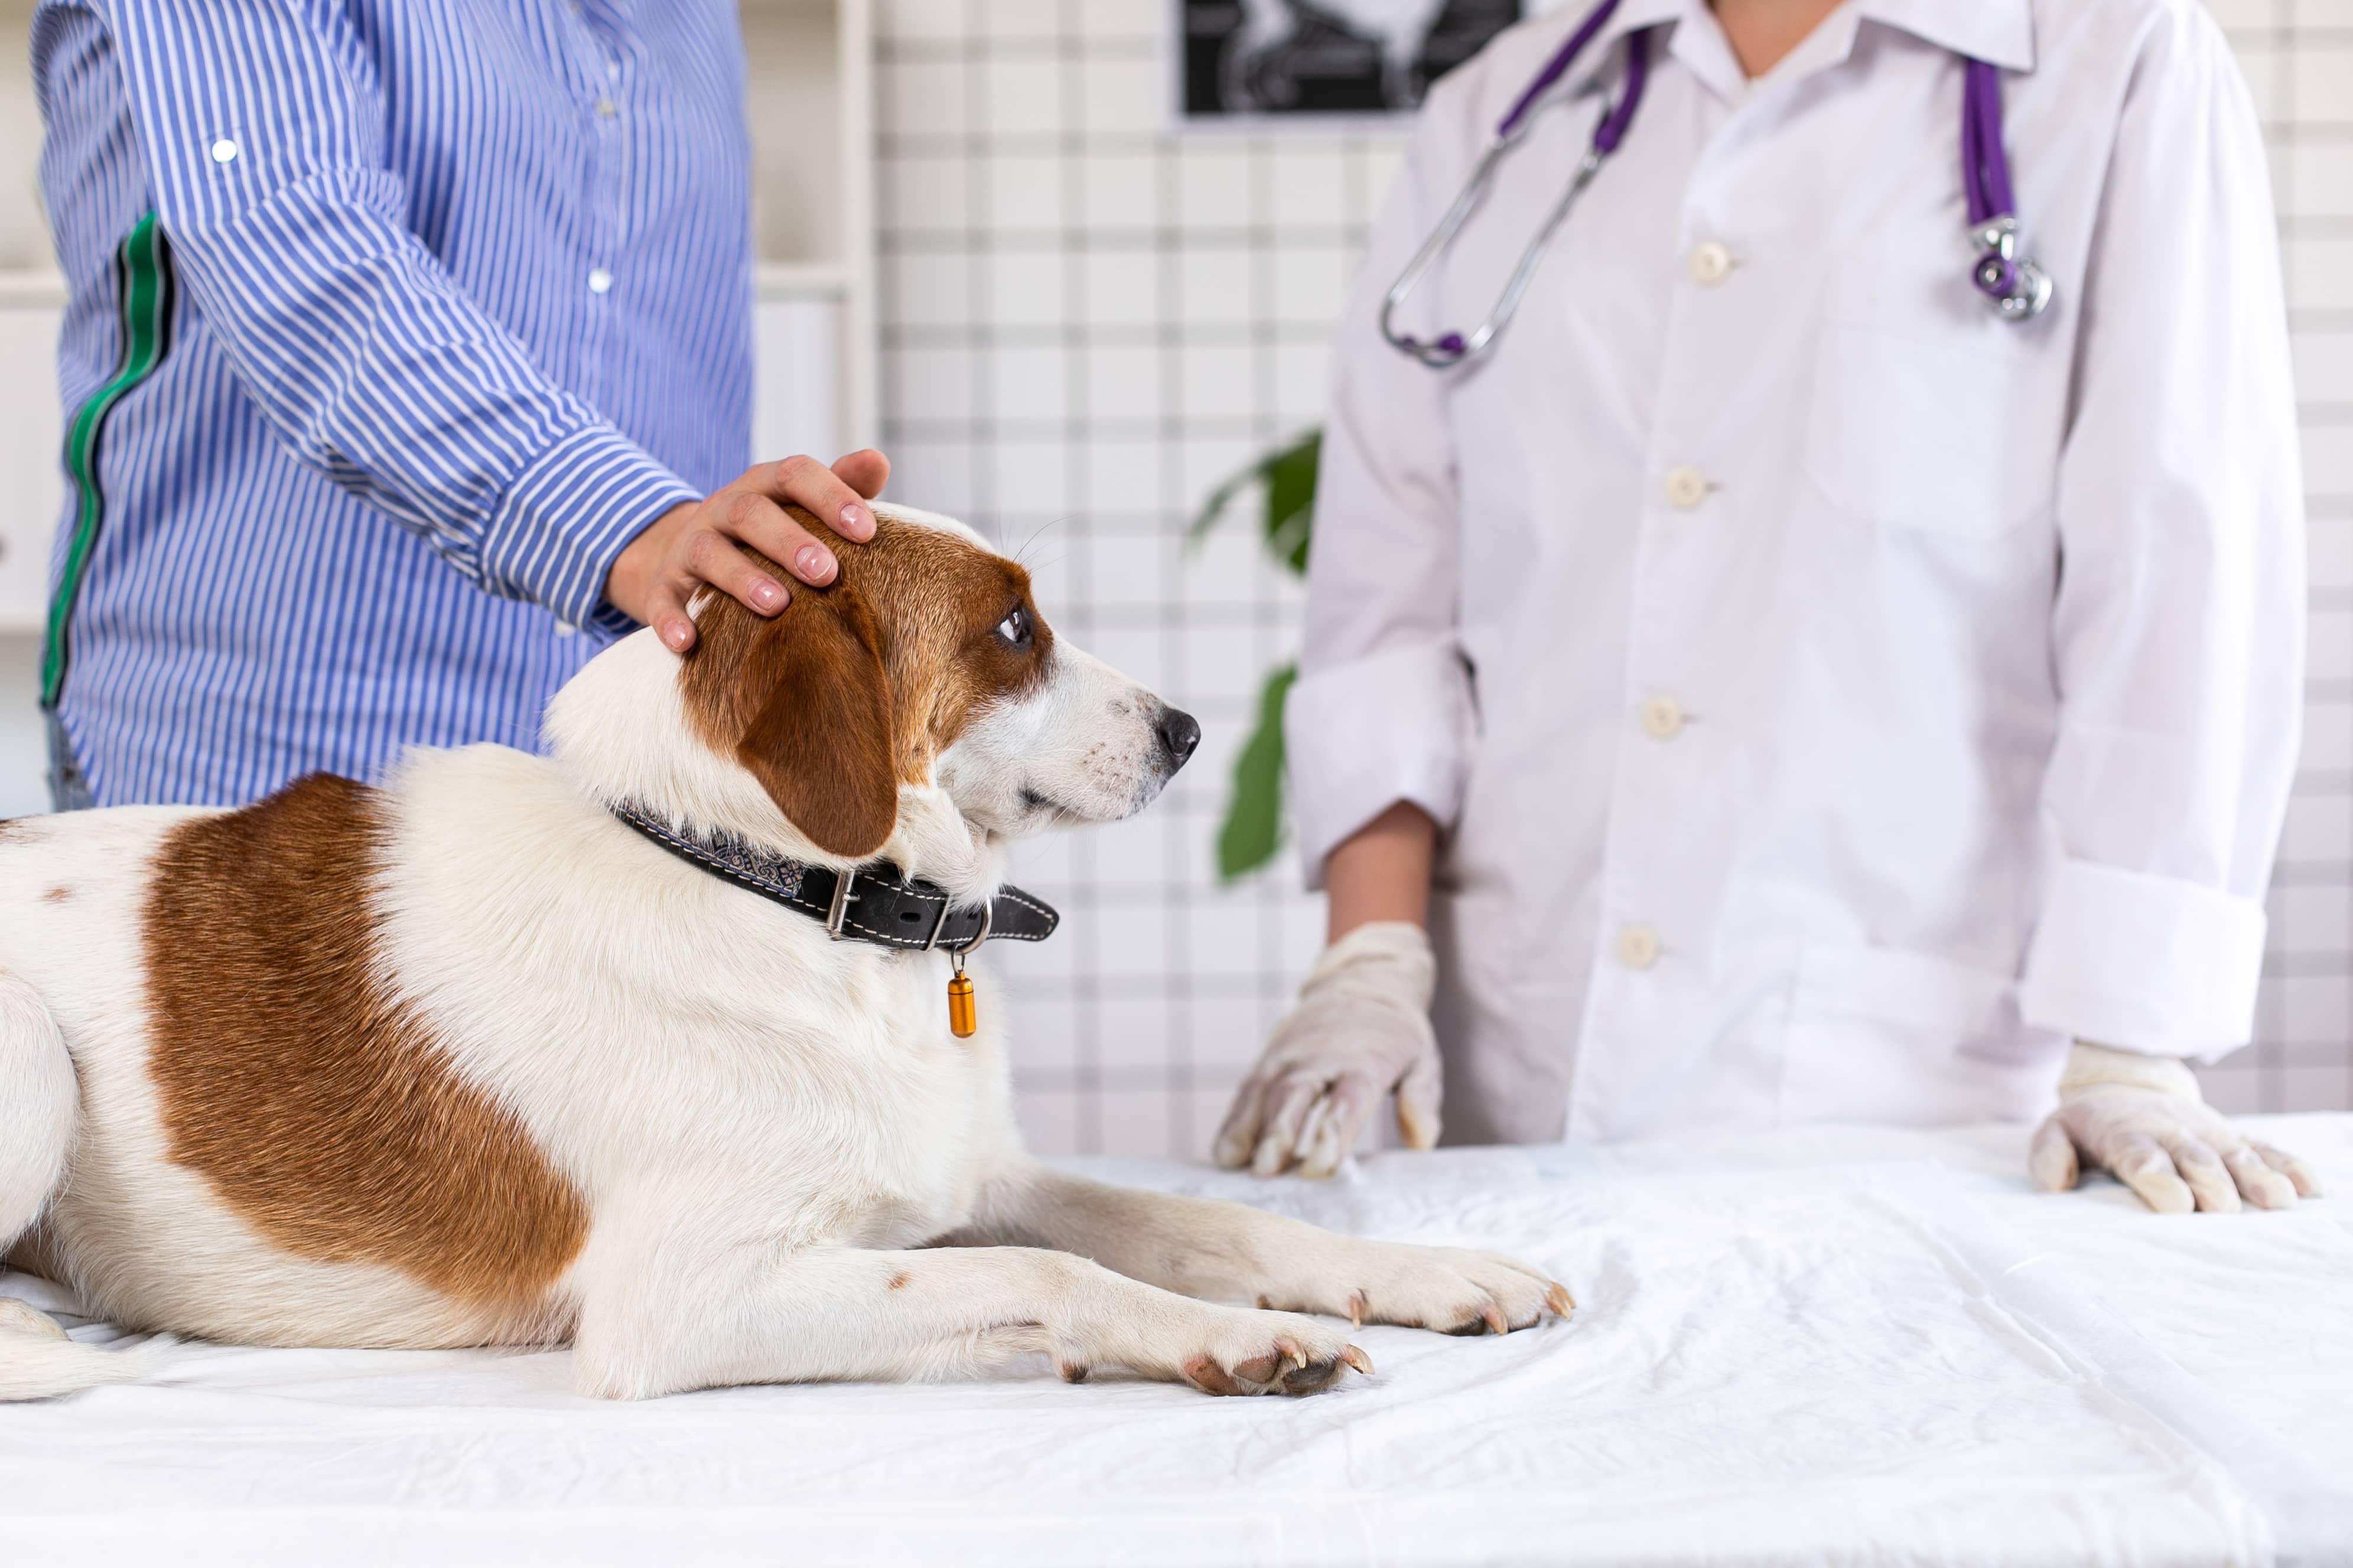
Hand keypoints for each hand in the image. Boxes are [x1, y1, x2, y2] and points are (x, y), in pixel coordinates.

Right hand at [604, 450, 889, 652]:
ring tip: (776, 605)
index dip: (830, 497)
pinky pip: (661, 599)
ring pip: (709, 553)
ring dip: (741, 578)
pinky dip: (670, 619)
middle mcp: (723, 509)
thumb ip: (842, 486)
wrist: (694, 558)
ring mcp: (689, 546)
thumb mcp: (802, 507)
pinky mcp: (663, 584)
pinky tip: (688, 643)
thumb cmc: (773, 534)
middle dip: (789, 541)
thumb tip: (878, 460)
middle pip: (750, 512)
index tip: (867, 531)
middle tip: (826, 573)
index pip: (795, 475)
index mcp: (764, 486)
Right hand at [1214, 921, 1439, 1178]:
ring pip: (1263, 1091)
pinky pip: (1247, 1089)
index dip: (1333, 1132)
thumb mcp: (1422, 1060)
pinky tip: (1225, 1152)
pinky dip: (1234, 1119)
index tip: (1320, 1166)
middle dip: (1278, 1131)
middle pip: (1295, 1094)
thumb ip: (1421, 1099)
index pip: (1347, 1099)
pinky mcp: (1269, 1059)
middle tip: (1266, 1169)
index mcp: (1365, 1062)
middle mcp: (1320, 1056)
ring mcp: (1289, 1056)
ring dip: (1248, 1128)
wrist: (1363, 981)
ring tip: (1234, 1164)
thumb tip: (1423, 1141)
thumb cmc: (1395, 1034)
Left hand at [2029, 1041, 2324, 1213]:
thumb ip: (2048, 1155)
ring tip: (2278, 1201)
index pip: (2142, 1157)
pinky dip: (2288, 1165)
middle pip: (2197, 1159)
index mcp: (2127, 1136)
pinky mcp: (2233, 1136)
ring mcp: (2208, 1134)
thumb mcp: (2056, 1131)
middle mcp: (2172, 1134)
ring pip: (2237, 1155)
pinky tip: (2309, 1189)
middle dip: (2212, 1183)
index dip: (2158, 1178)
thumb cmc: (2091, 1125)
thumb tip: (2054, 1186)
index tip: (2175, 1203)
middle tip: (2225, 1209)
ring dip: (2258, 1177)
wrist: (2126, 1085)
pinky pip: (2266, 1148)